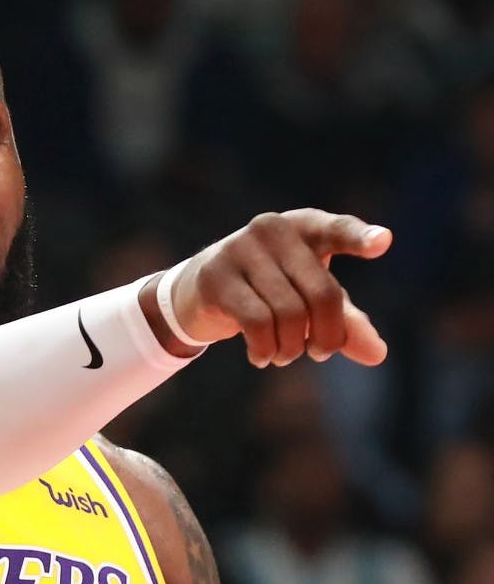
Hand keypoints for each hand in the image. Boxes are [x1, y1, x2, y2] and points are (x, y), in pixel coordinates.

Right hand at [171, 209, 391, 366]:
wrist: (199, 292)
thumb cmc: (268, 292)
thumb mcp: (310, 302)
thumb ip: (346, 322)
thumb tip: (377, 354)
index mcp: (304, 226)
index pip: (337, 230)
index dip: (359, 238)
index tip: (383, 243)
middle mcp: (273, 229)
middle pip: (322, 293)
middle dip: (327, 336)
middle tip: (318, 354)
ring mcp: (240, 248)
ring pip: (289, 313)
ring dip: (291, 349)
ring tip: (284, 356)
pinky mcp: (215, 276)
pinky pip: (256, 322)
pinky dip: (265, 350)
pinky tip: (261, 357)